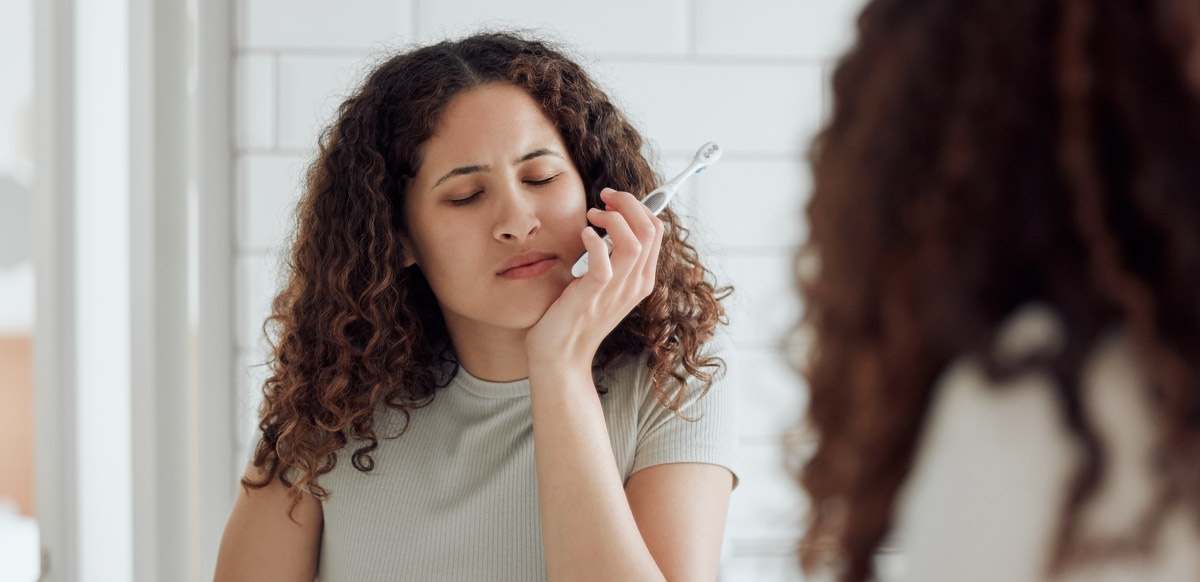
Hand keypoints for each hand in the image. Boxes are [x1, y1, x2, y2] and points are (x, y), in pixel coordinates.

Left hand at [525, 187, 664, 371]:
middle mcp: (635, 284)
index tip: (612, 201)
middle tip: (604, 198)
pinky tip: (583, 234)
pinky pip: (604, 262)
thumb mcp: (603, 284)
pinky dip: (594, 241)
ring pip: (635, 241)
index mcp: (641, 279)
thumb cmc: (575, 316)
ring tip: (592, 216)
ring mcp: (617, 291)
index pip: (656, 230)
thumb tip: (609, 221)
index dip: (637, 206)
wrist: (560, 356)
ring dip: (614, 219)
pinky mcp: (593, 296)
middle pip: (650, 229)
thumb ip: (612, 258)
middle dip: (629, 203)